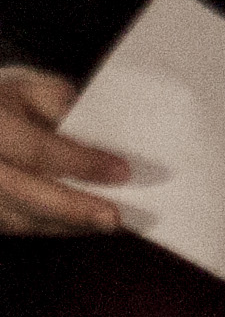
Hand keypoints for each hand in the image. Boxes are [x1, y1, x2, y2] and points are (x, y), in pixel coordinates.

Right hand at [0, 67, 125, 237]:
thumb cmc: (1, 105)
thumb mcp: (27, 89)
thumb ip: (61, 106)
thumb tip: (100, 133)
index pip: (36, 149)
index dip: (79, 162)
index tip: (120, 172)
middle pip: (22, 192)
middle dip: (71, 207)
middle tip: (112, 218)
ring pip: (15, 217)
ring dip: (63, 223)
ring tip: (103, 223)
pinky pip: (11, 224)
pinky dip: (47, 226)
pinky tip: (78, 224)